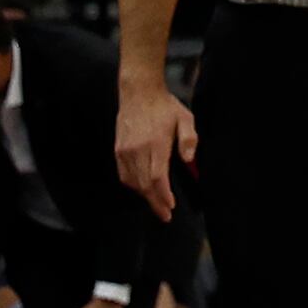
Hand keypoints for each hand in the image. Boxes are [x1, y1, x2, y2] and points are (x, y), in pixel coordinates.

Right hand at [114, 80, 197, 219]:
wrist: (138, 93)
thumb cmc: (165, 106)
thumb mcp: (185, 118)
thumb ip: (189, 139)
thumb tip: (189, 160)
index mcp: (155, 143)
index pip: (156, 177)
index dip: (162, 195)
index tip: (170, 206)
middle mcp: (137, 149)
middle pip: (144, 184)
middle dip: (155, 202)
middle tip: (165, 215)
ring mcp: (125, 150)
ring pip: (133, 182)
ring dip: (144, 195)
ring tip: (157, 203)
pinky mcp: (118, 150)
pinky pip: (124, 174)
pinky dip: (133, 185)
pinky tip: (142, 189)